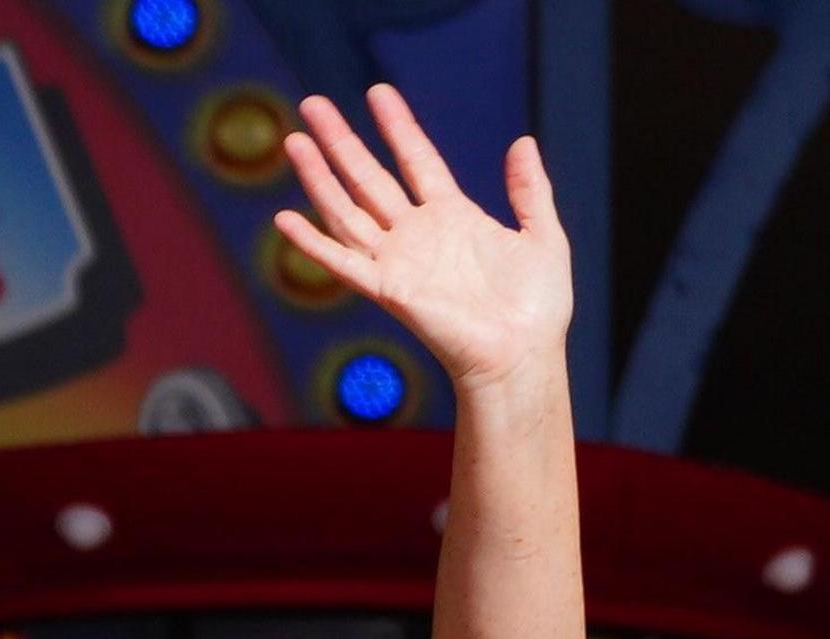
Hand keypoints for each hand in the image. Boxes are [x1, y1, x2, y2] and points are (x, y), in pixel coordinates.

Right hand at [276, 85, 570, 392]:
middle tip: (313, 103)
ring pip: (348, 210)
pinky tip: (285, 219)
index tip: (378, 92)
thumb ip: (531, 191)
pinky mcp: (389, 290)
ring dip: (319, 178)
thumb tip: (524, 143)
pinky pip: (344, 263)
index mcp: (453, 217)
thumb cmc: (537, 308)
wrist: (524, 354)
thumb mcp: (543, 237)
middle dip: (342, 141)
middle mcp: (419, 235)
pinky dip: (314, 243)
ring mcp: (400, 261)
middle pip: (370, 177)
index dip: (398, 127)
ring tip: (295, 141)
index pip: (417, 160)